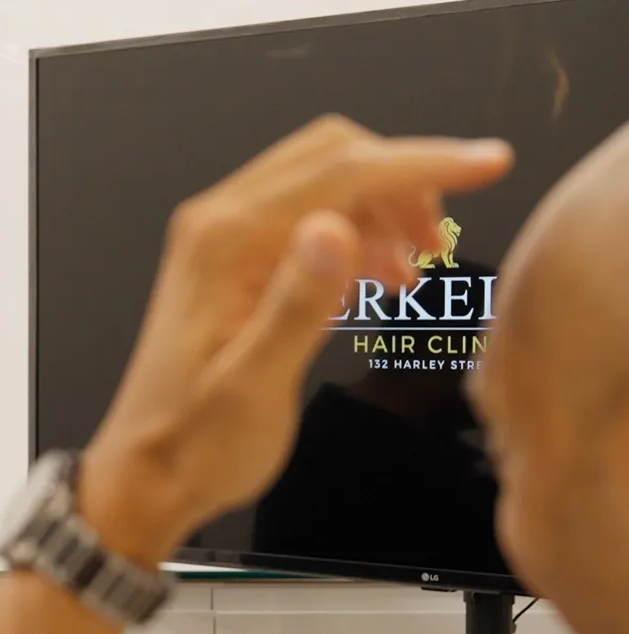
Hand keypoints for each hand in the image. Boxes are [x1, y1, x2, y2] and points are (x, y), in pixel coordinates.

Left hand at [79, 114, 512, 562]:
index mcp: (223, 244)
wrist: (145, 475)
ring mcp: (220, 242)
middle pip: (331, 159)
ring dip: (379, 215)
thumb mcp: (254, 385)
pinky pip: (303, 220)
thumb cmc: (193, 443)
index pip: (339, 172)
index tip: (488, 163)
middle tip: (436, 247)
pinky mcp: (230, 264)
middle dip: (400, 185)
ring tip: (406, 276)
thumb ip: (296, 305)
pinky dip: (351, 239)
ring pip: (322, 186)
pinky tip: (368, 286)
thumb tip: (334, 230)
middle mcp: (216, 226)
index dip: (420, 163)